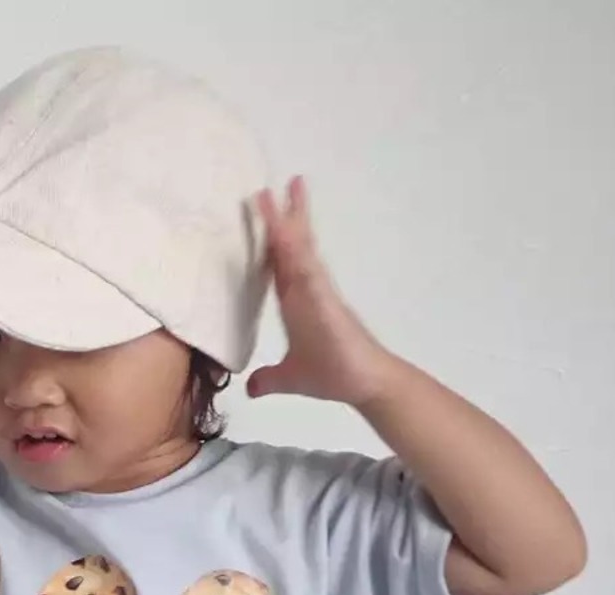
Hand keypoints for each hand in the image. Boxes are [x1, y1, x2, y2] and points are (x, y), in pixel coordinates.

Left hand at [246, 177, 398, 406]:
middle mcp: (306, 290)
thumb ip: (269, 378)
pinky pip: (309, 272)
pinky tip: (287, 234)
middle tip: (267, 186)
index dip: (268, 238)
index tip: (259, 212)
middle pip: (290, 246)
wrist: (364, 384)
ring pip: (300, 249)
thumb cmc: (333, 374)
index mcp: (295, 302)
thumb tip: (250, 388)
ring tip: (285, 189)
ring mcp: (318, 292)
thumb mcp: (288, 378)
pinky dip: (297, 252)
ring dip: (290, 220)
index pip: (277, 262)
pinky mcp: (326, 302)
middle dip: (280, 216)